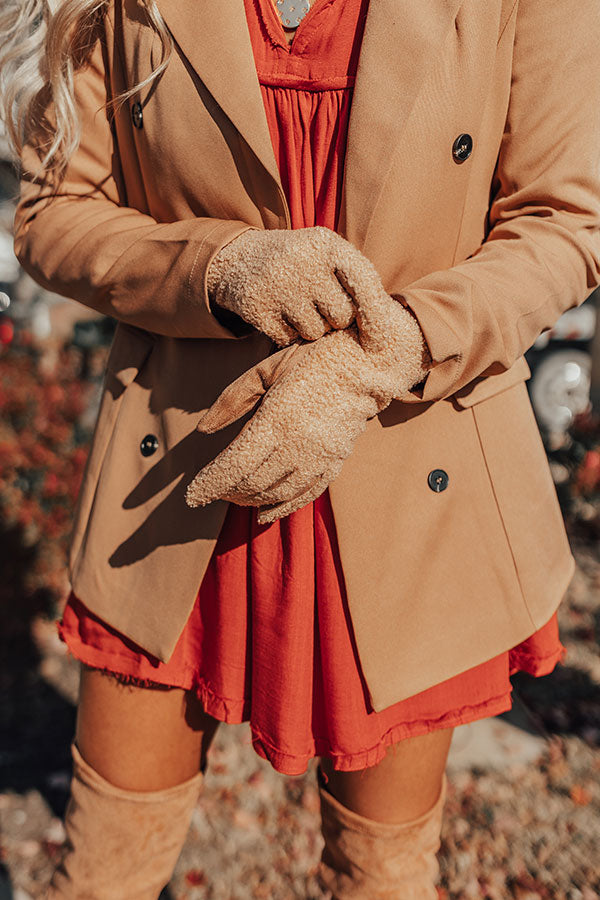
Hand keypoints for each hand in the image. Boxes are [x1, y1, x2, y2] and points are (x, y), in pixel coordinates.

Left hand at [186, 284, 430, 523]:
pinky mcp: (335, 463)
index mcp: (278, 419)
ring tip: (232, 497)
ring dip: (249, 500)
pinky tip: (263, 515)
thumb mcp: (266, 369)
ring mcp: (320, 457)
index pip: (235, 466)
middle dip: (225, 492)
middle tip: (209, 491)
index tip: (191, 495)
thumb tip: (204, 429)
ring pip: (276, 493)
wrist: (367, 362)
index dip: (210, 485)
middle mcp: (299, 444)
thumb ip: (232, 399)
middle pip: (252, 484)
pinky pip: (305, 495)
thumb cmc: (312, 357)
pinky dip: (282, 509)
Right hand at [206, 225, 381, 345]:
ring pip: (315, 333)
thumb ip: (356, 279)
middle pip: (341, 316)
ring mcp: (278, 286)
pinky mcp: (257, 308)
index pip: (364, 282)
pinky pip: (287, 340)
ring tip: (297, 306)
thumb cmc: (298, 262)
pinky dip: (286, 333)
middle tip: (319, 304)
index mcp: (326, 243)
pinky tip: (278, 313)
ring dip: (310, 328)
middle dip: (334, 318)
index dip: (376, 315)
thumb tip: (382, 330)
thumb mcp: (325, 254)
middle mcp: (303, 262)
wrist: (236, 258)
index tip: (379, 341)